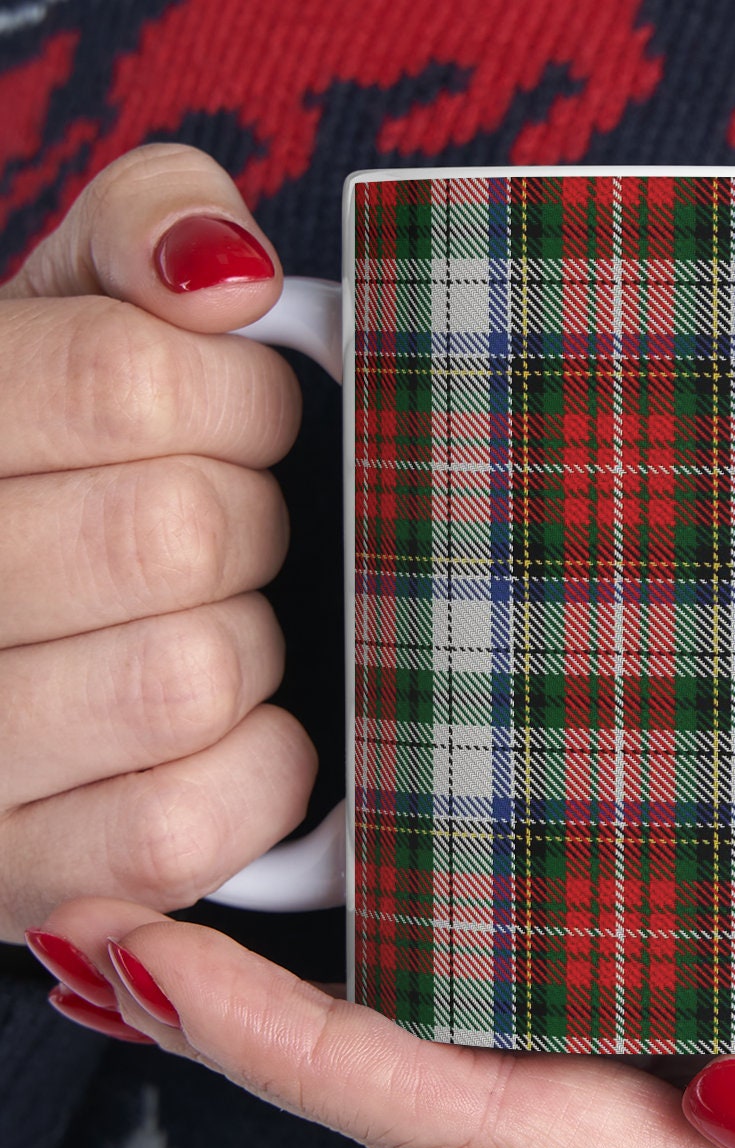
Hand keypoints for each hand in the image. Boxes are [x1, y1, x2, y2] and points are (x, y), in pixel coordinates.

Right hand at [0, 144, 315, 943]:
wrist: (7, 637)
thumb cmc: (51, 460)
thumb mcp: (67, 307)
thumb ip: (140, 232)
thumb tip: (228, 274)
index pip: (130, 384)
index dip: (240, 401)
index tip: (242, 422)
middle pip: (178, 534)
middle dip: (246, 523)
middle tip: (222, 532)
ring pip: (190, 676)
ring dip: (248, 646)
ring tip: (205, 626)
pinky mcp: (15, 875)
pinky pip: (191, 822)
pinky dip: (256, 770)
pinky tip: (229, 727)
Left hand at [36, 853, 734, 1147]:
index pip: (488, 1130)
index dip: (310, 1058)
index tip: (154, 959)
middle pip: (454, 1097)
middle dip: (273, 1026)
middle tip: (119, 918)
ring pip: (507, 1049)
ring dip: (357, 992)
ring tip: (222, 905)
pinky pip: (596, 988)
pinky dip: (485, 948)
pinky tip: (446, 886)